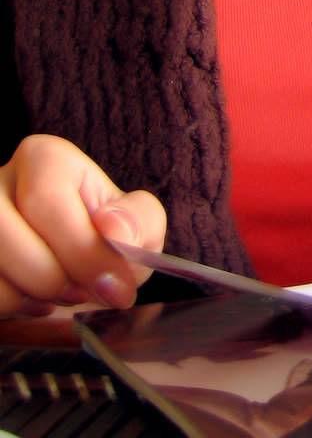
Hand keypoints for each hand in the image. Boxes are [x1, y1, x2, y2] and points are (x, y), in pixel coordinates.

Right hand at [0, 135, 165, 316]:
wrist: (74, 267)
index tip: (115, 286)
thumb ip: (140, 221)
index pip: (45, 200)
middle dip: (51, 279)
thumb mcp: (136, 227)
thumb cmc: (103, 241)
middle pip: (5, 235)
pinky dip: (7, 310)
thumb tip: (114, 227)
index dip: (81, 251)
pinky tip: (28, 299)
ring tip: (57, 294)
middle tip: (81, 293)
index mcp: (45, 159)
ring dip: (26, 299)